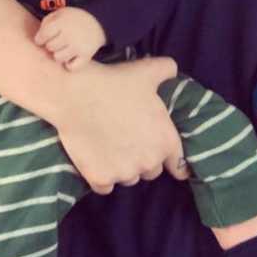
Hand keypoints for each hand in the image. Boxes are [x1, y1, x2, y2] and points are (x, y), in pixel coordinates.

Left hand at [33, 7, 105, 70]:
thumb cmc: (74, 18)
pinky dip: (69, 64)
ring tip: (64, 48)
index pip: (43, 35)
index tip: (43, 38)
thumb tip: (38, 38)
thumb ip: (46, 22)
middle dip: (51, 44)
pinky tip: (71, 57)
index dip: (40, 38)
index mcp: (62, 22)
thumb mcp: (60, 13)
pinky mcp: (86, 56)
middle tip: (58, 40)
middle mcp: (70, 35)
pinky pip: (71, 67)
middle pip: (50, 47)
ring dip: (59, 54)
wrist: (98, 22)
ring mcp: (78, 46)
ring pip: (58, 58)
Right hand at [52, 56, 186, 193]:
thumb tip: (173, 71)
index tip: (166, 160)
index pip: (179, 164)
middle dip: (143, 158)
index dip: (172, 160)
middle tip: (129, 140)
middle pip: (151, 170)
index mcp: (165, 140)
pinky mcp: (100, 179)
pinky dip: (102, 177)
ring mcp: (124, 173)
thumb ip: (167, 70)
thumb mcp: (148, 70)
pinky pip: (106, 186)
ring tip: (111, 146)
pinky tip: (97, 158)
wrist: (76, 93)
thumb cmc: (115, 81)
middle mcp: (149, 162)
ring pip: (129, 178)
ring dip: (123, 167)